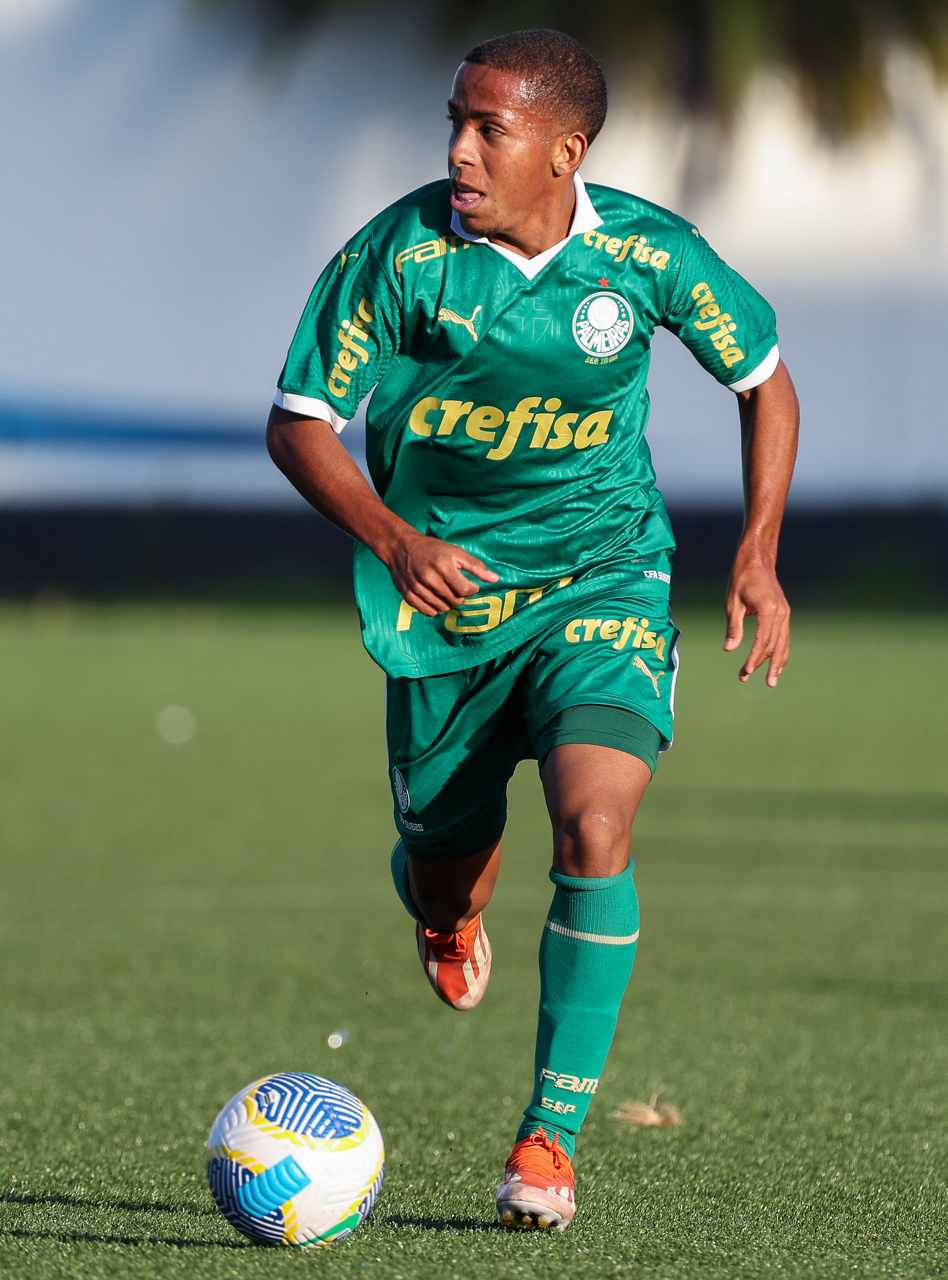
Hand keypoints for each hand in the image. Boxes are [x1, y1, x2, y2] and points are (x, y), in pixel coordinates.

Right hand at [385, 531, 498, 615]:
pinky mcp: (408, 595)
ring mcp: (417, 587)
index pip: (465, 590)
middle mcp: (429, 578)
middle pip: (455, 601)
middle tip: (456, 587)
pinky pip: (428, 612)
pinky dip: (435, 608)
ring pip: (442, 608)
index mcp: (443, 565)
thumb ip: (476, 566)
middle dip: (460, 596)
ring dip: (448, 603)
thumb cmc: (433, 549)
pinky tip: (435, 598)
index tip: (468, 584)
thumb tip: (495, 579)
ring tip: (445, 591)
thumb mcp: (456, 552)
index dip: (471, 589)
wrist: (401, 547)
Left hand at [724, 556, 790, 686]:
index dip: (754, 658)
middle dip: (761, 664)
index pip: (762, 641)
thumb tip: (729, 649)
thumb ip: (734, 627)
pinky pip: (785, 637)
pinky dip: (781, 652)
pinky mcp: (785, 614)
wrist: (758, 561)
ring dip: (776, 663)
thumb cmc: (741, 579)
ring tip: (771, 681)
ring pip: (783, 644)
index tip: (745, 671)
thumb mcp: (733, 603)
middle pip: (773, 645)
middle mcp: (781, 613)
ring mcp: (785, 614)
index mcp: (768, 609)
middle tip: (746, 678)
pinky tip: (778, 665)